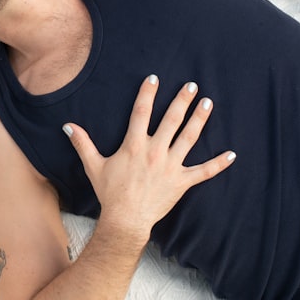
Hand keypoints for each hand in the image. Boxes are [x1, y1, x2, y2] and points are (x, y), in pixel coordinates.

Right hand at [63, 75, 234, 246]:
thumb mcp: (93, 166)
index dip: (147, 94)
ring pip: (189, 138)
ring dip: (199, 120)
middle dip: (182, 101)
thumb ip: (83, 143)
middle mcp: (155, 152)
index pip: (141, 113)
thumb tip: (68, 125)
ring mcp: (170, 166)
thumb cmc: (109, 192)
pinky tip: (232, 154)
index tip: (154, 79)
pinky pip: (204, 172)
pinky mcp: (182, 182)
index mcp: (134, 145)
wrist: (125, 220)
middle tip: (191, 85)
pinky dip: (218, 163)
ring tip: (208, 103)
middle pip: (171, 120)